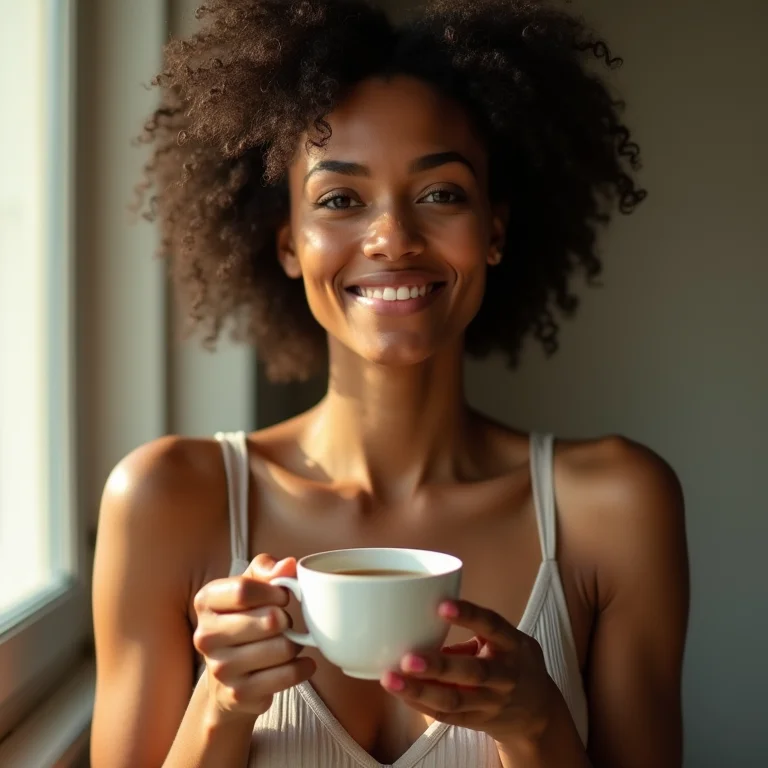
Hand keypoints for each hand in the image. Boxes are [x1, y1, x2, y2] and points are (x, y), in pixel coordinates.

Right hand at [193, 553, 315, 721]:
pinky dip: (302, 667)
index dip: (274, 591)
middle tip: (285, 623)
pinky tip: (301, 662)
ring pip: (283, 648)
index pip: (244, 590)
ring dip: (296, 644)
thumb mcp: (250, 585)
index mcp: (205, 601)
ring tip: (288, 642)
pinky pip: (287, 675)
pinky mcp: (239, 694)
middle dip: (287, 620)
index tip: (283, 596)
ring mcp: (220, 668)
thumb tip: (290, 565)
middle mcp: (206, 636)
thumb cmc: (243, 618)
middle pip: (269, 620)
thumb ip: (267, 570)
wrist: (228, 676)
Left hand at [380, 600, 557, 743]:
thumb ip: (473, 633)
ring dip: (420, 691)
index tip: (442, 606)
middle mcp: (505, 675)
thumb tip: (428, 625)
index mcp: (513, 645)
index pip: (492, 626)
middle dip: (439, 667)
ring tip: (391, 680)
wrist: (539, 713)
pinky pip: (447, 716)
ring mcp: (492, 703)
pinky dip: (421, 706)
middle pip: (473, 672)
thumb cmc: (512, 663)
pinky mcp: (478, 722)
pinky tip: (401, 694)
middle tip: (407, 658)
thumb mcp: (505, 641)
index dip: (469, 616)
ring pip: (455, 700)